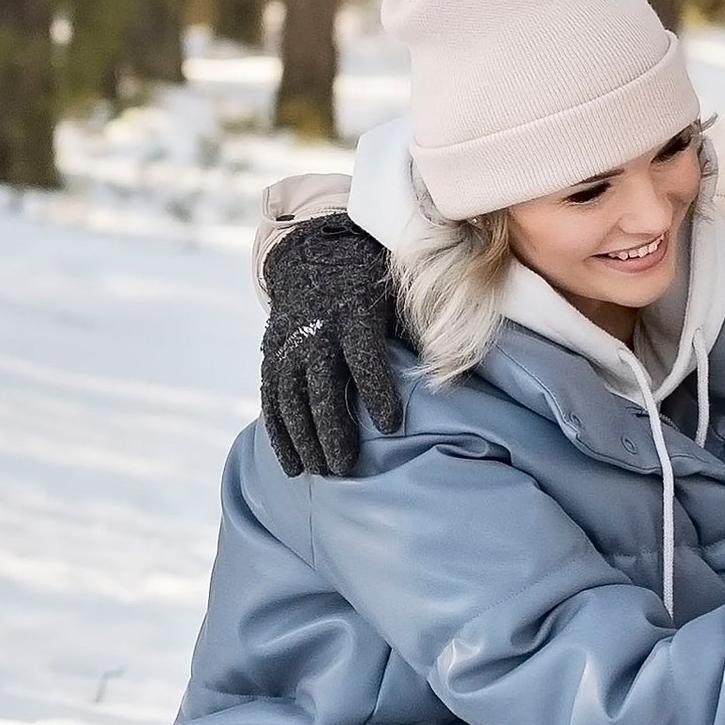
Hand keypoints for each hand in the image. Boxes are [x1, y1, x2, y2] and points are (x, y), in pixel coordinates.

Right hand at [261, 212, 404, 478]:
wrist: (311, 252)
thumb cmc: (371, 280)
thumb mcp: (398, 291)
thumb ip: (419, 328)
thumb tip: (453, 369)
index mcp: (353, 312)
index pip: (364, 357)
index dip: (377, 391)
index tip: (391, 426)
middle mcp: (315, 330)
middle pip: (321, 387)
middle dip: (333, 429)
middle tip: (346, 467)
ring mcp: (289, 344)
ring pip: (291, 399)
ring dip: (305, 439)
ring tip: (323, 472)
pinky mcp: (272, 355)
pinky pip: (272, 399)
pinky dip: (280, 434)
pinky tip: (294, 466)